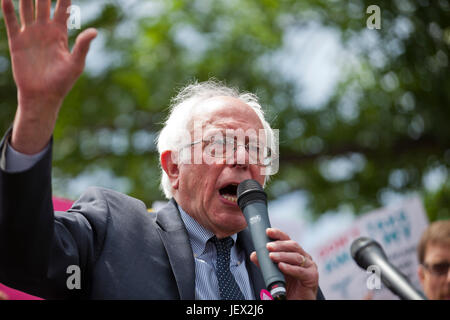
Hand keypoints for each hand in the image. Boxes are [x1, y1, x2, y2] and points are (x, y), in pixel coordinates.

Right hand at [1, 0, 96, 153]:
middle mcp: (44, 30)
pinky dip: (8, 9)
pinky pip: (11, 22)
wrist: (43, 96)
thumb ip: (82, 46)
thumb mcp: (76, 64)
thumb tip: (94, 31)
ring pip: (26, 8)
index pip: (62, 8)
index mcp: (60, 33)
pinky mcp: (17, 42)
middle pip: (42, 3)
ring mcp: (30, 34)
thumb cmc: (62, 82)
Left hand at [250, 228, 318, 299]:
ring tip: (271, 257)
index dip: (278, 234)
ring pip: (296, 256)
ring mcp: (310, 266)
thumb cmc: (287, 286)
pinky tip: (281, 266)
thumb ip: (265, 264)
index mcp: (295, 253)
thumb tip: (254, 255)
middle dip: (279, 245)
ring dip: (282, 255)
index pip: (287, 240)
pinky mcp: (312, 277)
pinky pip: (301, 271)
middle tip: (268, 246)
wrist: (296, 301)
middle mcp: (304, 257)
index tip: (268, 231)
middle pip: (293, 246)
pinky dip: (290, 268)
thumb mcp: (274, 273)